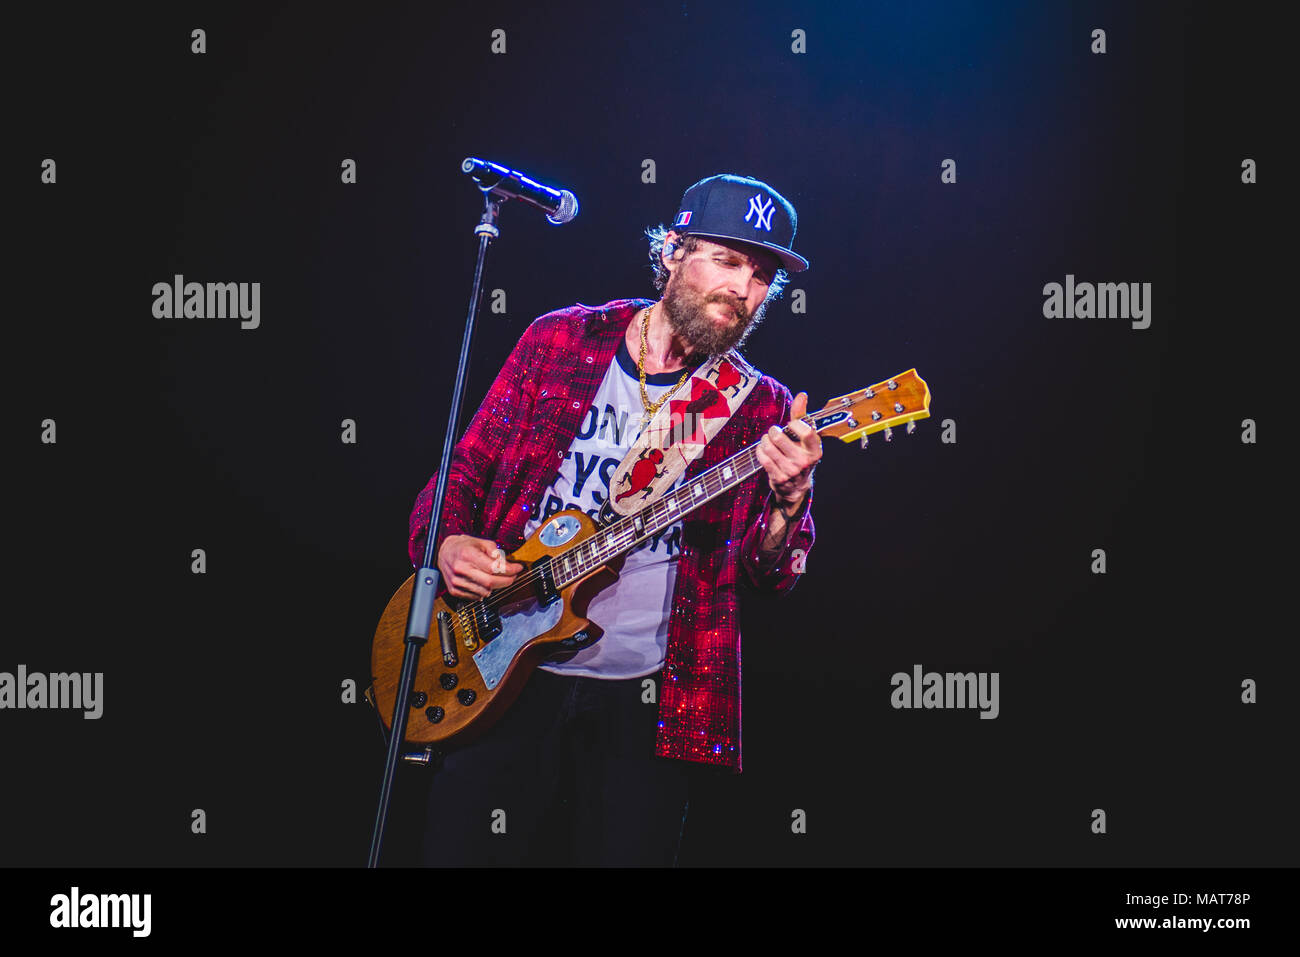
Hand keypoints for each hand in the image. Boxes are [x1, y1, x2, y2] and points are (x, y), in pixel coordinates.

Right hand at [437, 535, 524, 598]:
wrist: (444, 552)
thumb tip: (508, 566)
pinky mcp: (454, 590)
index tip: (518, 568)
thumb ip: (497, 554)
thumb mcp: (482, 542)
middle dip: (507, 581)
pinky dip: (484, 591)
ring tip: (497, 578)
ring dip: (495, 586)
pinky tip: (484, 582)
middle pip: (490, 582)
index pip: (494, 568)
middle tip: (513, 576)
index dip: (510, 570)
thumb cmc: (464, 546)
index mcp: (468, 554)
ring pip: (485, 591)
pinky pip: (476, 597)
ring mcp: (456, 581)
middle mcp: (461, 568)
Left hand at [755, 391, 821, 509]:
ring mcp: (791, 471)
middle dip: (773, 431)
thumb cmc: (801, 455)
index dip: (794, 424)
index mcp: (815, 450)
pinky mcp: (778, 478)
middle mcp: (804, 461)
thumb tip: (802, 395)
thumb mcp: (805, 438)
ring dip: (765, 440)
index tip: (790, 425)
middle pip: (779, 437)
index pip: (806, 431)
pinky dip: (760, 451)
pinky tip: (763, 450)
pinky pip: (763, 458)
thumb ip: (801, 416)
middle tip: (774, 432)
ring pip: (768, 447)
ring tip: (768, 440)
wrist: (797, 486)